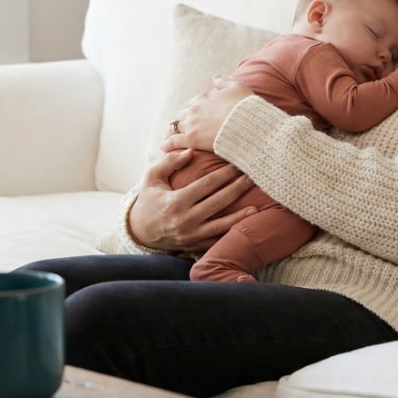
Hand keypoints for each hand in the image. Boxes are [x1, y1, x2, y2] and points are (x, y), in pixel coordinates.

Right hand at [127, 147, 256, 252]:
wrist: (140, 231)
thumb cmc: (148, 200)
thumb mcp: (151, 178)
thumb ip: (169, 162)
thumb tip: (190, 151)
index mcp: (175, 202)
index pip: (206, 185)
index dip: (223, 174)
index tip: (236, 165)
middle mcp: (185, 220)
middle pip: (218, 202)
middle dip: (237, 189)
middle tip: (251, 178)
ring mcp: (191, 236)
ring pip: (221, 226)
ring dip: (240, 216)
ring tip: (257, 207)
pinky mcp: (194, 246)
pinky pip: (217, 241)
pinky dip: (231, 235)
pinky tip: (245, 227)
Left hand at [165, 77, 254, 151]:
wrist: (247, 124)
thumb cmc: (244, 106)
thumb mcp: (237, 87)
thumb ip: (223, 82)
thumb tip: (214, 77)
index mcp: (204, 97)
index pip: (193, 103)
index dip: (195, 110)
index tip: (197, 116)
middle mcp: (195, 109)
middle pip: (182, 114)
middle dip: (183, 120)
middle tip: (185, 128)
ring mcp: (192, 124)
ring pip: (176, 127)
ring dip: (174, 131)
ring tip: (171, 137)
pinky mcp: (191, 139)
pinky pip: (173, 141)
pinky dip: (168, 144)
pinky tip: (164, 148)